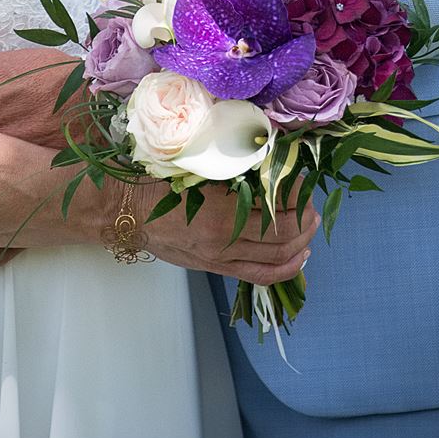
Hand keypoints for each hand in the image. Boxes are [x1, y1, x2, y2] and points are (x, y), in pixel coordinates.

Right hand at [139, 180, 319, 286]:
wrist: (129, 214)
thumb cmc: (157, 185)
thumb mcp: (195, 169)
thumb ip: (230, 170)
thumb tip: (266, 160)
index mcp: (219, 212)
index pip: (274, 212)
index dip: (296, 197)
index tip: (301, 180)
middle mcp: (224, 241)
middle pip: (282, 238)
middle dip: (305, 219)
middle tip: (309, 201)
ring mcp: (221, 260)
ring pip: (277, 260)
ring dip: (302, 242)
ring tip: (309, 224)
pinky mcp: (217, 269)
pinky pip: (261, 276)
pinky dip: (287, 268)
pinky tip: (300, 255)